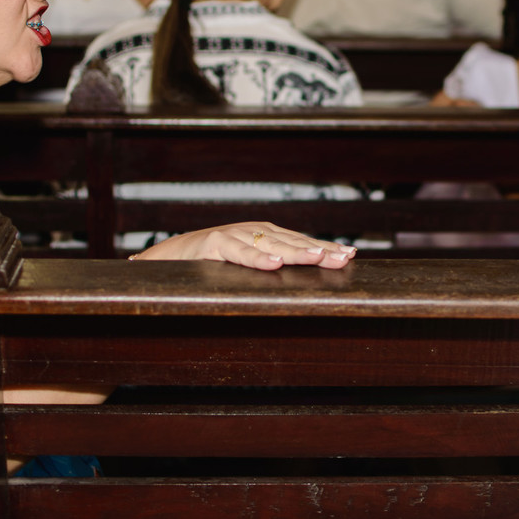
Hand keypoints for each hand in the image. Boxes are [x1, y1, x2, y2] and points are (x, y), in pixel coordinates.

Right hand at [131, 222, 355, 269]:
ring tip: (318, 257)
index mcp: (266, 237)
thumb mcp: (247, 267)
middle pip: (293, 241)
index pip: (302, 242)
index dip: (326, 248)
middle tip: (344, 257)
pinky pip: (238, 252)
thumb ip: (271, 270)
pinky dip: (256, 257)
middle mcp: (254, 232)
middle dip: (320, 249)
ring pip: (270, 244)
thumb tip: (307, 287)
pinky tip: (273, 263)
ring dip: (296, 251)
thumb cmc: (212, 265)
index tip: (351, 255)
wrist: (168, 258)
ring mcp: (234, 235)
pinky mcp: (213, 244)